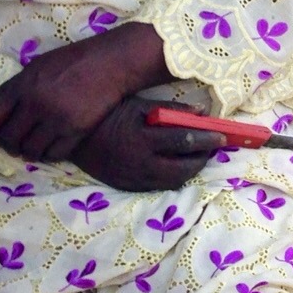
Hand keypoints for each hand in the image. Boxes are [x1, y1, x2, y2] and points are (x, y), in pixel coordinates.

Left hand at [0, 23, 171, 162]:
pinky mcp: (76, 131)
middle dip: (7, 144)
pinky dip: (48, 154)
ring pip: (30, 150)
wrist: (111, 63)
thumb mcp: (36, 67)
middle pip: (8, 138)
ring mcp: (56, 119)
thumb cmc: (72, 62)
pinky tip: (52, 145)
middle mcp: (35, 104)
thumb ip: (13, 89)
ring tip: (34, 144)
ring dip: (28, 150)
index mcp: (21, 85)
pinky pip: (53, 154)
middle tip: (14, 142)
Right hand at [69, 96, 224, 191]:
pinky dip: (171, 178)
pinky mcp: (126, 186)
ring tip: (197, 158)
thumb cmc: (108, 114)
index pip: (183, 142)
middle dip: (201, 160)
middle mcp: (138, 163)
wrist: (71, 135)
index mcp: (141, 139)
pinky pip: (156, 188)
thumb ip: (171, 110)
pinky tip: (177, 167)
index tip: (221, 135)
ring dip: (188, 171)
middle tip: (211, 149)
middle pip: (181, 169)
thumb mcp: (138, 105)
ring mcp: (132, 178)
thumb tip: (202, 112)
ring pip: (171, 183)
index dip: (206, 140)